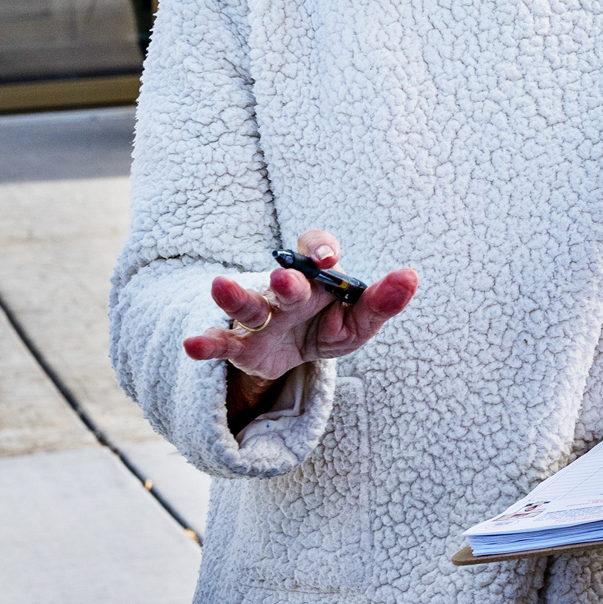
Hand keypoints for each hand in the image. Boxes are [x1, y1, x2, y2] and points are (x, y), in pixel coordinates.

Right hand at [182, 229, 417, 386]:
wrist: (293, 355)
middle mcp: (285, 290)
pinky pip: (223, 342)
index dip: (320, 248)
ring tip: (219, 285)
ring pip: (247, 303)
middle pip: (284, 279)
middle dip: (285, 280)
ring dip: (234, 295)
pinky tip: (191, 345)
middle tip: (285, 279)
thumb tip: (410, 276)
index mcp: (317, 277)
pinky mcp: (242, 344)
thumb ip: (382, 301)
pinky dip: (207, 342)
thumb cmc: (328, 326)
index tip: (329, 259)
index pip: (316, 248)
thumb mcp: (359, 321)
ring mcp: (261, 317)